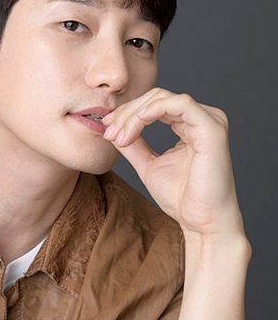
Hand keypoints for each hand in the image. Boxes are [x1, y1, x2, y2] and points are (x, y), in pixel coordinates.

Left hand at [103, 88, 244, 238]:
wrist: (202, 222)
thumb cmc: (182, 198)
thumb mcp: (148, 165)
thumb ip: (133, 145)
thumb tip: (112, 129)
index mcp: (189, 125)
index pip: (154, 105)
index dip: (127, 112)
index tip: (106, 128)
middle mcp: (201, 118)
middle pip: (156, 97)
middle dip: (127, 113)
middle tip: (109, 132)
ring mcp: (209, 121)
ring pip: (163, 99)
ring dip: (135, 114)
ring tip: (120, 136)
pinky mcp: (212, 128)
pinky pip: (181, 104)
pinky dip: (155, 109)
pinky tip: (139, 120)